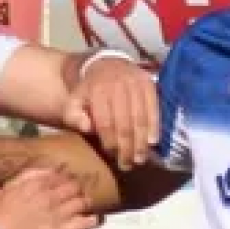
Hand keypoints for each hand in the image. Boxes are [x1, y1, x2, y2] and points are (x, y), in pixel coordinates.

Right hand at [0, 168, 101, 228]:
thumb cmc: (1, 213)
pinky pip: (85, 223)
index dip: (69, 178)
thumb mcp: (10, 186)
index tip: (70, 183)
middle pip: (75, 186)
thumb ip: (29, 174)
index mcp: (37, 184)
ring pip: (82, 202)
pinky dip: (94, 220)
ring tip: (86, 206)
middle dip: (79, 189)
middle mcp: (48, 197)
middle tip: (79, 195)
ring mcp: (55, 215)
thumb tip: (51, 169)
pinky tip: (96, 219)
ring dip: (86, 202)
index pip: (63, 175)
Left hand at [65, 52, 159, 170]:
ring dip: (141, 141)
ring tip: (140, 159)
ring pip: (140, 117)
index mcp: (97, 90)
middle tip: (128, 164)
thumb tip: (86, 128)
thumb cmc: (90, 90)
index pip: (105, 122)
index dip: (110, 142)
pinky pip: (154, 108)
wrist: (106, 64)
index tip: (112, 157)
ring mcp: (135, 84)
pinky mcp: (149, 84)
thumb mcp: (74, 100)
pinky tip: (153, 142)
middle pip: (125, 122)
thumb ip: (74, 115)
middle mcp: (118, 86)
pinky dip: (155, 126)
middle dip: (127, 147)